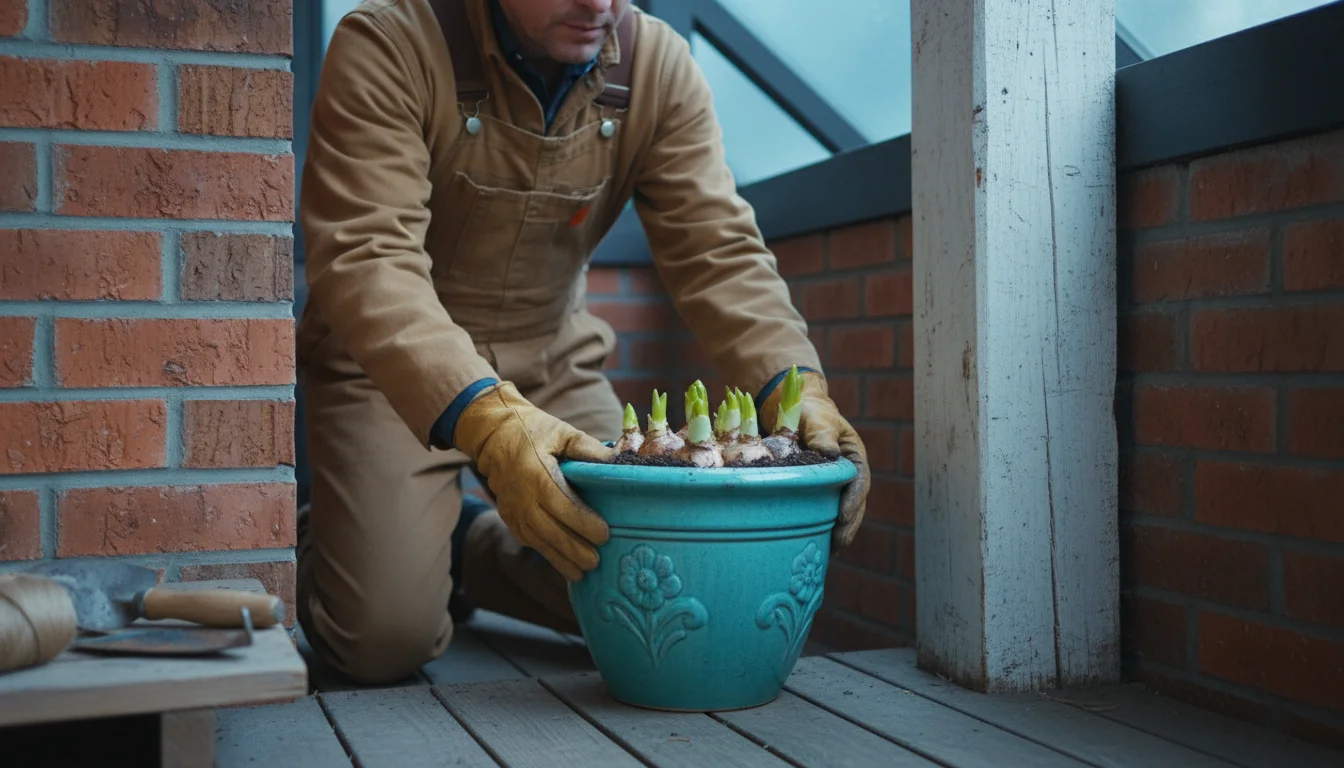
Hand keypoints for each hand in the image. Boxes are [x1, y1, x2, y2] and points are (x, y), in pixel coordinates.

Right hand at [452, 382, 616, 580]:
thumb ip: (589, 449)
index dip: (583, 522)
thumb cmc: (533, 431)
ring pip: (539, 541)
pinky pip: (530, 541)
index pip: (563, 504)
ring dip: (561, 559)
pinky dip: (548, 554)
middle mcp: (522, 497)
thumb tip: (620, 460)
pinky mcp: (510, 518)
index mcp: (537, 474)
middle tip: (597, 562)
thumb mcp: (562, 432)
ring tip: (583, 573)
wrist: (493, 435)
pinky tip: (565, 566)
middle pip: (551, 530)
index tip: (605, 534)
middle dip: (574, 549)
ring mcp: (513, 511)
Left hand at [762, 372, 869, 549]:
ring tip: (829, 550)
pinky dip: (821, 528)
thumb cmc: (809, 412)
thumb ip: (822, 433)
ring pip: (841, 512)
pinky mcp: (819, 493)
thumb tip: (829, 453)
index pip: (859, 482)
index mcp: (854, 457)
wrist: (795, 411)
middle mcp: (848, 474)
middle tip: (838, 542)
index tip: (843, 516)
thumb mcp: (817, 418)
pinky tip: (814, 544)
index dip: (854, 500)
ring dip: (838, 532)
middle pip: (854, 503)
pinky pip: (823, 512)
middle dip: (848, 525)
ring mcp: (835, 486)